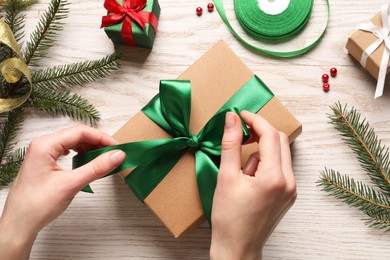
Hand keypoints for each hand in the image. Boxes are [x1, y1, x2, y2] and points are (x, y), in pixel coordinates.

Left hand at [0, 125, 125, 259]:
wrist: (19, 224)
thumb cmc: (37, 205)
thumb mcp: (71, 184)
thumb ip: (96, 168)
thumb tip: (117, 155)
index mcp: (45, 145)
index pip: (80, 132)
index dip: (102, 138)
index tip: (117, 148)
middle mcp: (43, 145)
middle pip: (77, 135)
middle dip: (97, 142)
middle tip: (114, 153)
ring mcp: (43, 153)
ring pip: (72, 142)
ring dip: (89, 148)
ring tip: (104, 158)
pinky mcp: (44, 162)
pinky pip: (66, 151)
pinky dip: (80, 154)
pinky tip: (87, 161)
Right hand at [210, 111, 296, 259]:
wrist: (238, 248)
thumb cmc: (229, 217)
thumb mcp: (226, 177)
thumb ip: (230, 144)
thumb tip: (231, 118)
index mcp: (274, 177)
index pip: (270, 135)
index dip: (255, 120)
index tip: (240, 115)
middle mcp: (289, 182)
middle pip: (280, 141)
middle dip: (260, 132)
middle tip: (240, 134)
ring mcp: (291, 189)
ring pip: (281, 153)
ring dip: (261, 150)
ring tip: (241, 170)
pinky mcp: (288, 195)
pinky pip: (280, 168)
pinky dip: (265, 163)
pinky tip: (250, 178)